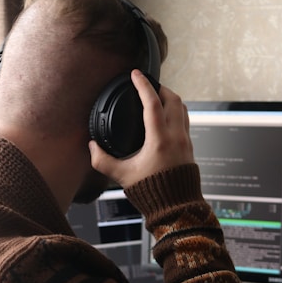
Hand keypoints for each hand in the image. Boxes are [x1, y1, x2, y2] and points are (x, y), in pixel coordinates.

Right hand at [88, 69, 193, 189]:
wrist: (177, 208)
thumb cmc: (153, 193)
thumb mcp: (122, 176)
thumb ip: (103, 161)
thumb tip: (92, 147)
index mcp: (160, 140)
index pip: (153, 103)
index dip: (143, 85)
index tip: (135, 75)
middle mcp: (176, 137)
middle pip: (173, 99)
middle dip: (160, 88)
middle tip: (147, 85)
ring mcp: (186, 141)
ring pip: (182, 109)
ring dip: (170, 98)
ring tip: (157, 97)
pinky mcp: (189, 148)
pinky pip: (185, 121)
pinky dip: (176, 112)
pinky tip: (166, 118)